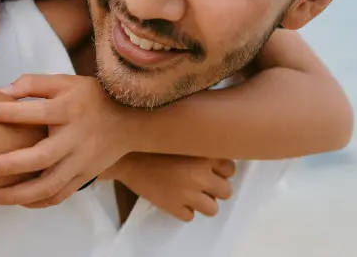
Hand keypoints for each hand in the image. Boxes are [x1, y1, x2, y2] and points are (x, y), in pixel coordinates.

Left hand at [0, 73, 133, 206]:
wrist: (129, 120)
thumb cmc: (89, 97)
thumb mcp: (65, 81)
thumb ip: (33, 84)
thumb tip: (0, 93)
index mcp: (70, 110)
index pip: (38, 112)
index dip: (11, 112)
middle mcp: (75, 139)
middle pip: (41, 157)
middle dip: (9, 165)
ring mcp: (81, 162)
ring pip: (48, 186)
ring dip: (15, 195)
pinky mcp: (83, 177)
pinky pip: (58, 196)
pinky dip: (35, 202)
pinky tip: (12, 201)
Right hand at [112, 153, 235, 221]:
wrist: (126, 157)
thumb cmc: (154, 145)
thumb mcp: (182, 139)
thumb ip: (202, 148)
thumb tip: (219, 159)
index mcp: (204, 154)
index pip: (230, 169)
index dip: (220, 170)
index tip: (209, 168)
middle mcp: (199, 175)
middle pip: (226, 191)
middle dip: (215, 188)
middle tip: (200, 181)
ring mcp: (187, 194)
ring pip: (212, 209)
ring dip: (203, 202)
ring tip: (189, 192)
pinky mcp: (173, 207)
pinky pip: (189, 216)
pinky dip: (183, 209)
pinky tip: (174, 197)